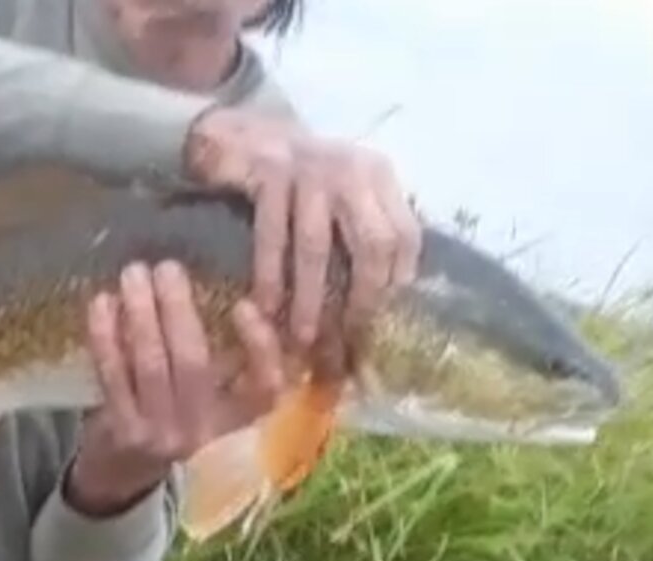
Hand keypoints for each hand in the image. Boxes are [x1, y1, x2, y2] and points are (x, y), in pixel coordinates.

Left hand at [65, 260, 285, 516]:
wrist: (125, 473)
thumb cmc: (175, 417)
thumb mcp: (210, 398)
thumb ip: (223, 357)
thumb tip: (219, 283)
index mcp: (237, 420)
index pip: (265, 388)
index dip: (260, 347)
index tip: (244, 304)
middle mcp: (203, 431)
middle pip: (193, 364)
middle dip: (178, 309)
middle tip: (166, 267)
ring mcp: (160, 435)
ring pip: (151, 365)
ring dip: (140, 314)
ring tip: (133, 275)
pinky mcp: (123, 432)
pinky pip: (113, 376)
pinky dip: (106, 336)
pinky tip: (102, 303)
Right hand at [182, 107, 422, 343]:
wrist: (246, 132)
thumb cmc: (302, 176)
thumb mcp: (347, 189)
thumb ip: (369, 225)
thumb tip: (391, 291)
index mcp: (378, 174)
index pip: (405, 234)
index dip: (397, 279)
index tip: (381, 317)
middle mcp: (352, 168)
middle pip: (372, 243)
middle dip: (362, 297)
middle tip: (347, 335)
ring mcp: (310, 169)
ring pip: (316, 246)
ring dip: (311, 298)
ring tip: (304, 336)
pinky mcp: (269, 173)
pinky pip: (272, 236)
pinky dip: (270, 276)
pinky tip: (266, 305)